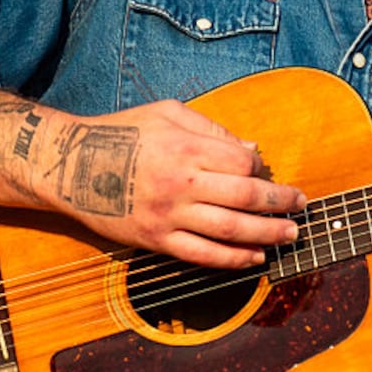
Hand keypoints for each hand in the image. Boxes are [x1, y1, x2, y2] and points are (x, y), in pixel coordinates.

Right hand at [36, 100, 306, 268]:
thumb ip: (211, 128)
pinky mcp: (156, 241)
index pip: (241, 160)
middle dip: (280, 202)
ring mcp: (168, 215)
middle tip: (302, 204)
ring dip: (267, 234)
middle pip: (245, 196)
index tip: (268, 171)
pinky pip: (202, 255)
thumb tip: (252, 148)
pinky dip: (233, 259)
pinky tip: (256, 258)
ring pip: (230, 230)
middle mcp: (181, 182)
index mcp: (185, 147)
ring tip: (291, 234)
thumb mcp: (166, 112)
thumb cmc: (121, 131)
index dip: (261, 166)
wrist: (69, 166)